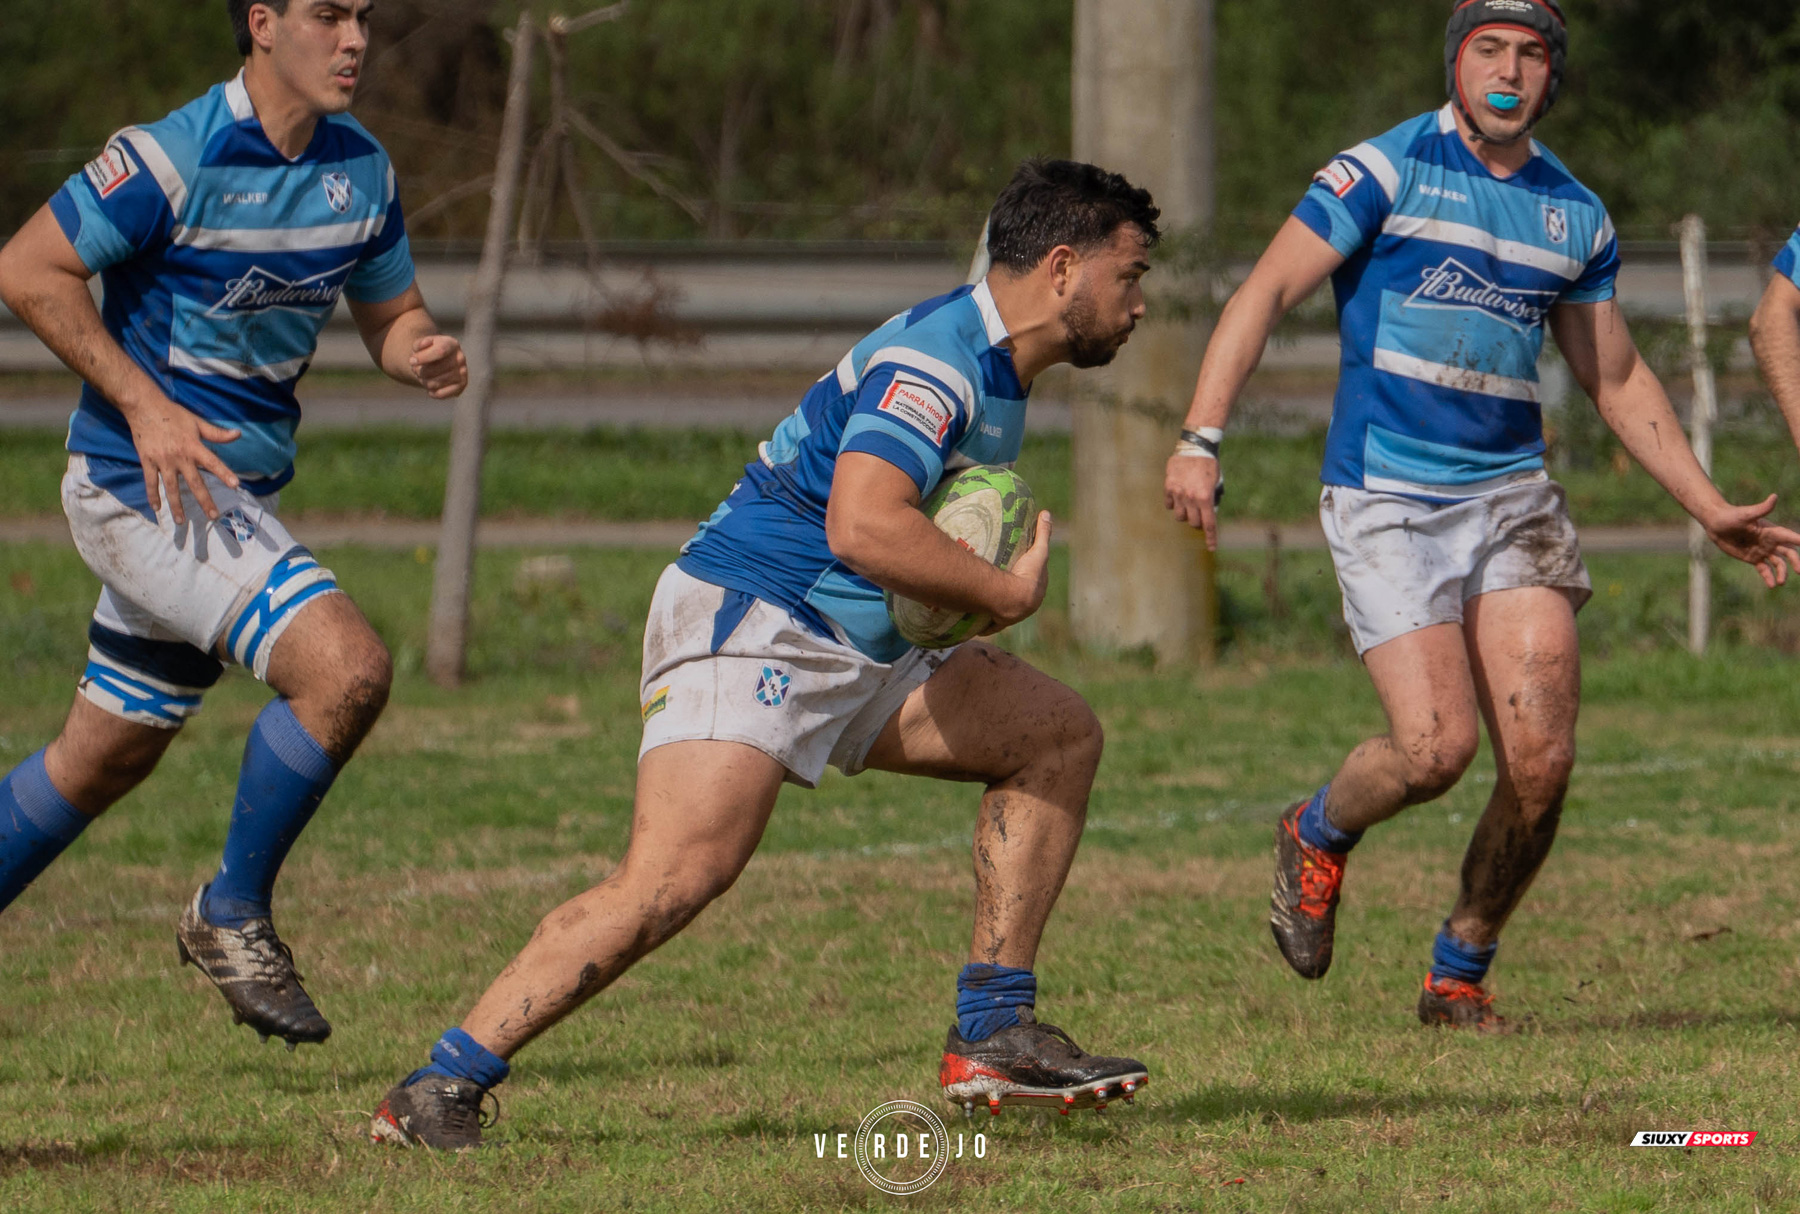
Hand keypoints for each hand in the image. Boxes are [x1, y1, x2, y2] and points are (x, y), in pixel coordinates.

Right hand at [126, 398, 239, 524]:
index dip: (224, 473)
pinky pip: (150, 481)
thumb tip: (238, 434)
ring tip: (181, 521)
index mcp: (193, 446)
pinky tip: (157, 508)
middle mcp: (179, 456)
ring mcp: (162, 460)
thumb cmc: (173, 414)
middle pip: (194, 482)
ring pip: (171, 487)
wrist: (143, 407)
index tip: (235, 485)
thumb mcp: (197, 422)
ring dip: (176, 506)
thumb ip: (217, 433)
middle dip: (204, 500)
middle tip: (213, 516)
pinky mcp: (147, 461)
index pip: (212, 462)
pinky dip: (152, 495)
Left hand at [410, 334, 466, 397]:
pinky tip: (430, 386)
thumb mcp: (421, 345)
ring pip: (435, 383)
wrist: (438, 362)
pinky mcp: (461, 386)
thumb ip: (419, 344)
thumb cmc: (427, 352)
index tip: (411, 361)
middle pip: (434, 370)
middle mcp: (460, 358)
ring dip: (423, 382)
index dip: (423, 358)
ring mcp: (462, 373)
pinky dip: (431, 392)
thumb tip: (422, 348)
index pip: (440, 352)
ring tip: (423, 377)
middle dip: (419, 371)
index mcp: (452, 344)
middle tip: (415, 369)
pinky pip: (440, 394)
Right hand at [991, 511, 1053, 628]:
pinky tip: (979, 621)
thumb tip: (1046, 512)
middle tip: (999, 581)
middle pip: (1017, 597)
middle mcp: (1026, 608)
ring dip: (997, 608)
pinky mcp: (997, 623)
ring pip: (1004, 612)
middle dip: (1011, 592)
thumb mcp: (1038, 551)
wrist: (1014, 600)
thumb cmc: (1028, 575)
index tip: (1017, 566)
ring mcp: (1012, 617)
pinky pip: (990, 625)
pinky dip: (986, 623)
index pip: (1033, 583)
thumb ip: (1043, 532)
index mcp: (1036, 593)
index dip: (1026, 574)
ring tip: (986, 599)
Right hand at [1164, 453, 1221, 549]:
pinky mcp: (1168, 487)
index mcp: (1206, 498)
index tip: (1212, 548)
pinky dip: (1173, 504)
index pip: (1209, 524)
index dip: (1211, 538)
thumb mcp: (1216, 483)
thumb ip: (1212, 500)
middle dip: (1198, 521)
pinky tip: (1178, 496)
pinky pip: (1169, 504)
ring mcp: (1178, 493)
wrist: (1195, 447)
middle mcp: (1191, 498)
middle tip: (1200, 514)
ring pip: (1180, 516)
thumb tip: (1209, 514)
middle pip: (1193, 522)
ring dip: (1185, 514)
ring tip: (1188, 505)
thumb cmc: (1210, 465)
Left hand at [1703, 495, 1799, 587]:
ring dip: (1782, 572)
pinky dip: (1769, 577)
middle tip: (1799, 571)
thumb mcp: (1746, 514)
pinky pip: (1764, 569)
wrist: (1716, 524)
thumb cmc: (1732, 516)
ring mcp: (1762, 550)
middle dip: (1795, 561)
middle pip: (1788, 553)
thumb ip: (1762, 509)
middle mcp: (1770, 541)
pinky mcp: (1753, 558)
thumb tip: (1774, 497)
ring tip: (1781, 582)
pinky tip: (1772, 585)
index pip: (1790, 537)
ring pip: (1778, 563)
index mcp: (1771, 531)